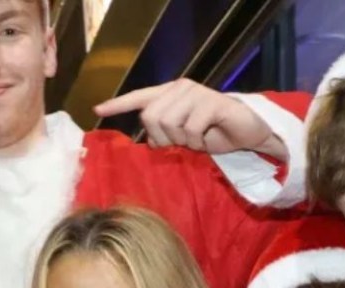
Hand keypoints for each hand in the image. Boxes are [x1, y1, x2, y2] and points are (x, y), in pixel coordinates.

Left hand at [94, 81, 285, 157]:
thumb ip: (163, 134)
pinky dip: (197, 140)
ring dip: (182, 139)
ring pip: (169, 122)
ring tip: (197, 138)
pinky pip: (190, 128)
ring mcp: (196, 93)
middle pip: (151, 116)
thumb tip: (148, 141)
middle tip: (182, 141)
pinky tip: (208, 137)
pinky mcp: (212, 102)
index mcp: (170, 94)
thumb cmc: (212, 132)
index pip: (140, 97)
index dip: (118, 104)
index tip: (98, 110)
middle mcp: (180, 88)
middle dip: (163, 136)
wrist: (246, 131)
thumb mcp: (182, 136)